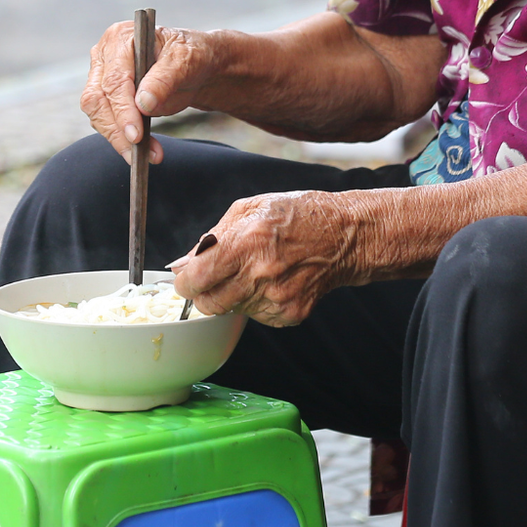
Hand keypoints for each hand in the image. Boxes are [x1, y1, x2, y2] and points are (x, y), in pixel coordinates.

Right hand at [80, 20, 223, 164]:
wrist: (195, 67)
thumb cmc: (191, 55)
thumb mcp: (185, 61)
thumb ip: (164, 79)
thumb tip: (143, 104)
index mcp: (120, 38)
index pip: (113, 79)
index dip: (122, 109)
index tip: (135, 134)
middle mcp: (104, 57)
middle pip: (96, 99)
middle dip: (117, 130)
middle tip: (138, 151)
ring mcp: (102, 78)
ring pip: (97, 115)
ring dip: (120, 140)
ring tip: (150, 155)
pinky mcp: (107, 99)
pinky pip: (106, 123)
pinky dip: (123, 141)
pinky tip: (145, 151)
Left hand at [168, 190, 372, 326]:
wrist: (344, 235)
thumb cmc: (296, 215)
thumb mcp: (248, 209)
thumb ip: (211, 239)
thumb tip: (182, 264)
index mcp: (245, 243)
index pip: (195, 279)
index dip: (185, 282)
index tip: (187, 278)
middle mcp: (260, 274)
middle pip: (209, 304)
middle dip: (205, 293)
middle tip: (217, 277)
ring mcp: (276, 298)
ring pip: (232, 311)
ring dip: (233, 296)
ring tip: (253, 272)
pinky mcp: (290, 314)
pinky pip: (257, 317)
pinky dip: (256, 303)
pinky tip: (273, 282)